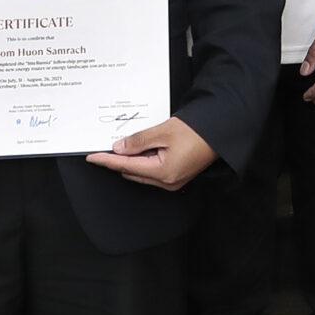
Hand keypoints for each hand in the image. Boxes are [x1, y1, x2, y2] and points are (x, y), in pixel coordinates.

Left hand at [91, 117, 216, 190]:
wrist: (221, 132)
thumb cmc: (198, 132)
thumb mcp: (163, 131)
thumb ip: (138, 141)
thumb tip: (119, 147)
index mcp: (162, 172)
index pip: (126, 166)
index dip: (107, 161)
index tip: (93, 157)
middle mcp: (167, 182)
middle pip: (133, 172)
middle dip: (121, 159)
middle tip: (111, 144)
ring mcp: (173, 181)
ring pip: (142, 172)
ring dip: (134, 160)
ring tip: (133, 142)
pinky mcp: (178, 176)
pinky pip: (153, 171)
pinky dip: (145, 161)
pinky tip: (146, 148)